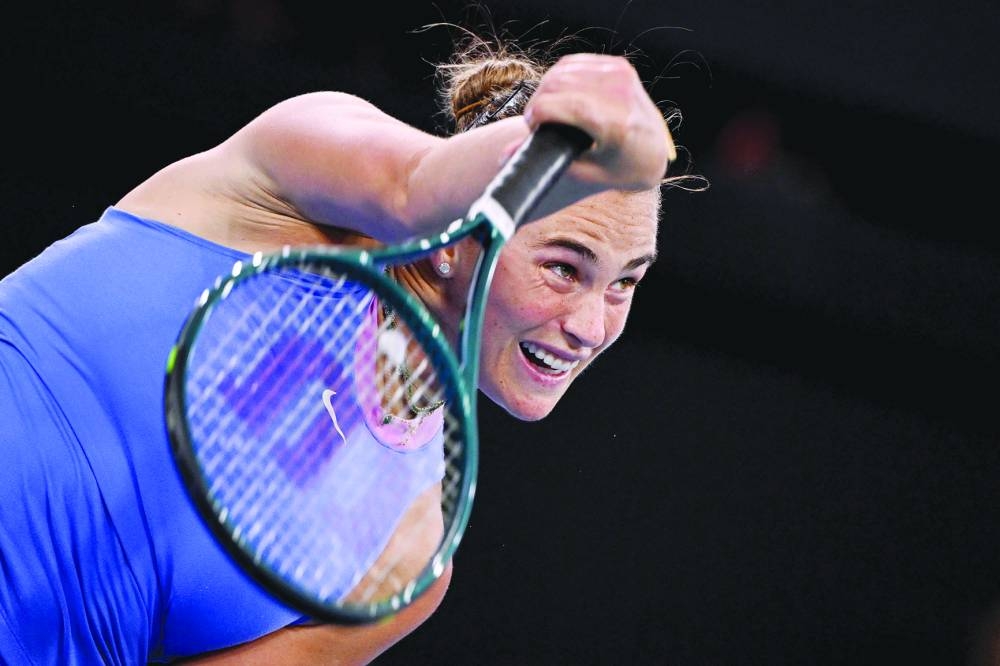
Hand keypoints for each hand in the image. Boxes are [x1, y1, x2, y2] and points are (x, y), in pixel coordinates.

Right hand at [523, 54, 675, 190]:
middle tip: (537, 122)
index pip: (569, 105)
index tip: (530, 125)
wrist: (652, 151)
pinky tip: (559, 95)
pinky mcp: (618, 66)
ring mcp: (622, 76)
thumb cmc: (617, 168)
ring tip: (548, 111)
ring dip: (546, 89)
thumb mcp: (583, 173)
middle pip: (560, 84)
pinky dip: (559, 78)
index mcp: (617, 125)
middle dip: (538, 101)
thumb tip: (503, 157)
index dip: (539, 112)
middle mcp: (622, 96)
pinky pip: (573, 63)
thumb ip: (544, 162)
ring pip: (563, 71)